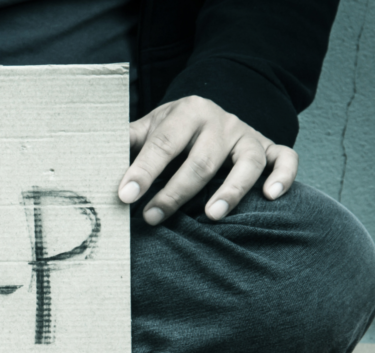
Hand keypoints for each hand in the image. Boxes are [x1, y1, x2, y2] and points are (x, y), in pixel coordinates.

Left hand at [117, 96, 298, 224]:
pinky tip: (270, 196)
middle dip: (176, 192)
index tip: (124, 195)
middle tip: (153, 218)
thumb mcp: (147, 129)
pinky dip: (283, 176)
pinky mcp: (269, 147)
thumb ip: (125, 145)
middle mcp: (220, 121)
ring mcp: (247, 134)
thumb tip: (88, 164)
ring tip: (212, 217)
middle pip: (202, 160)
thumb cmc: (171, 131)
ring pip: (246, 161)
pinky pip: (285, 158)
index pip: (163, 144)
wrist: (207, 112)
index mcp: (185, 113)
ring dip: (231, 190)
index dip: (143, 171)